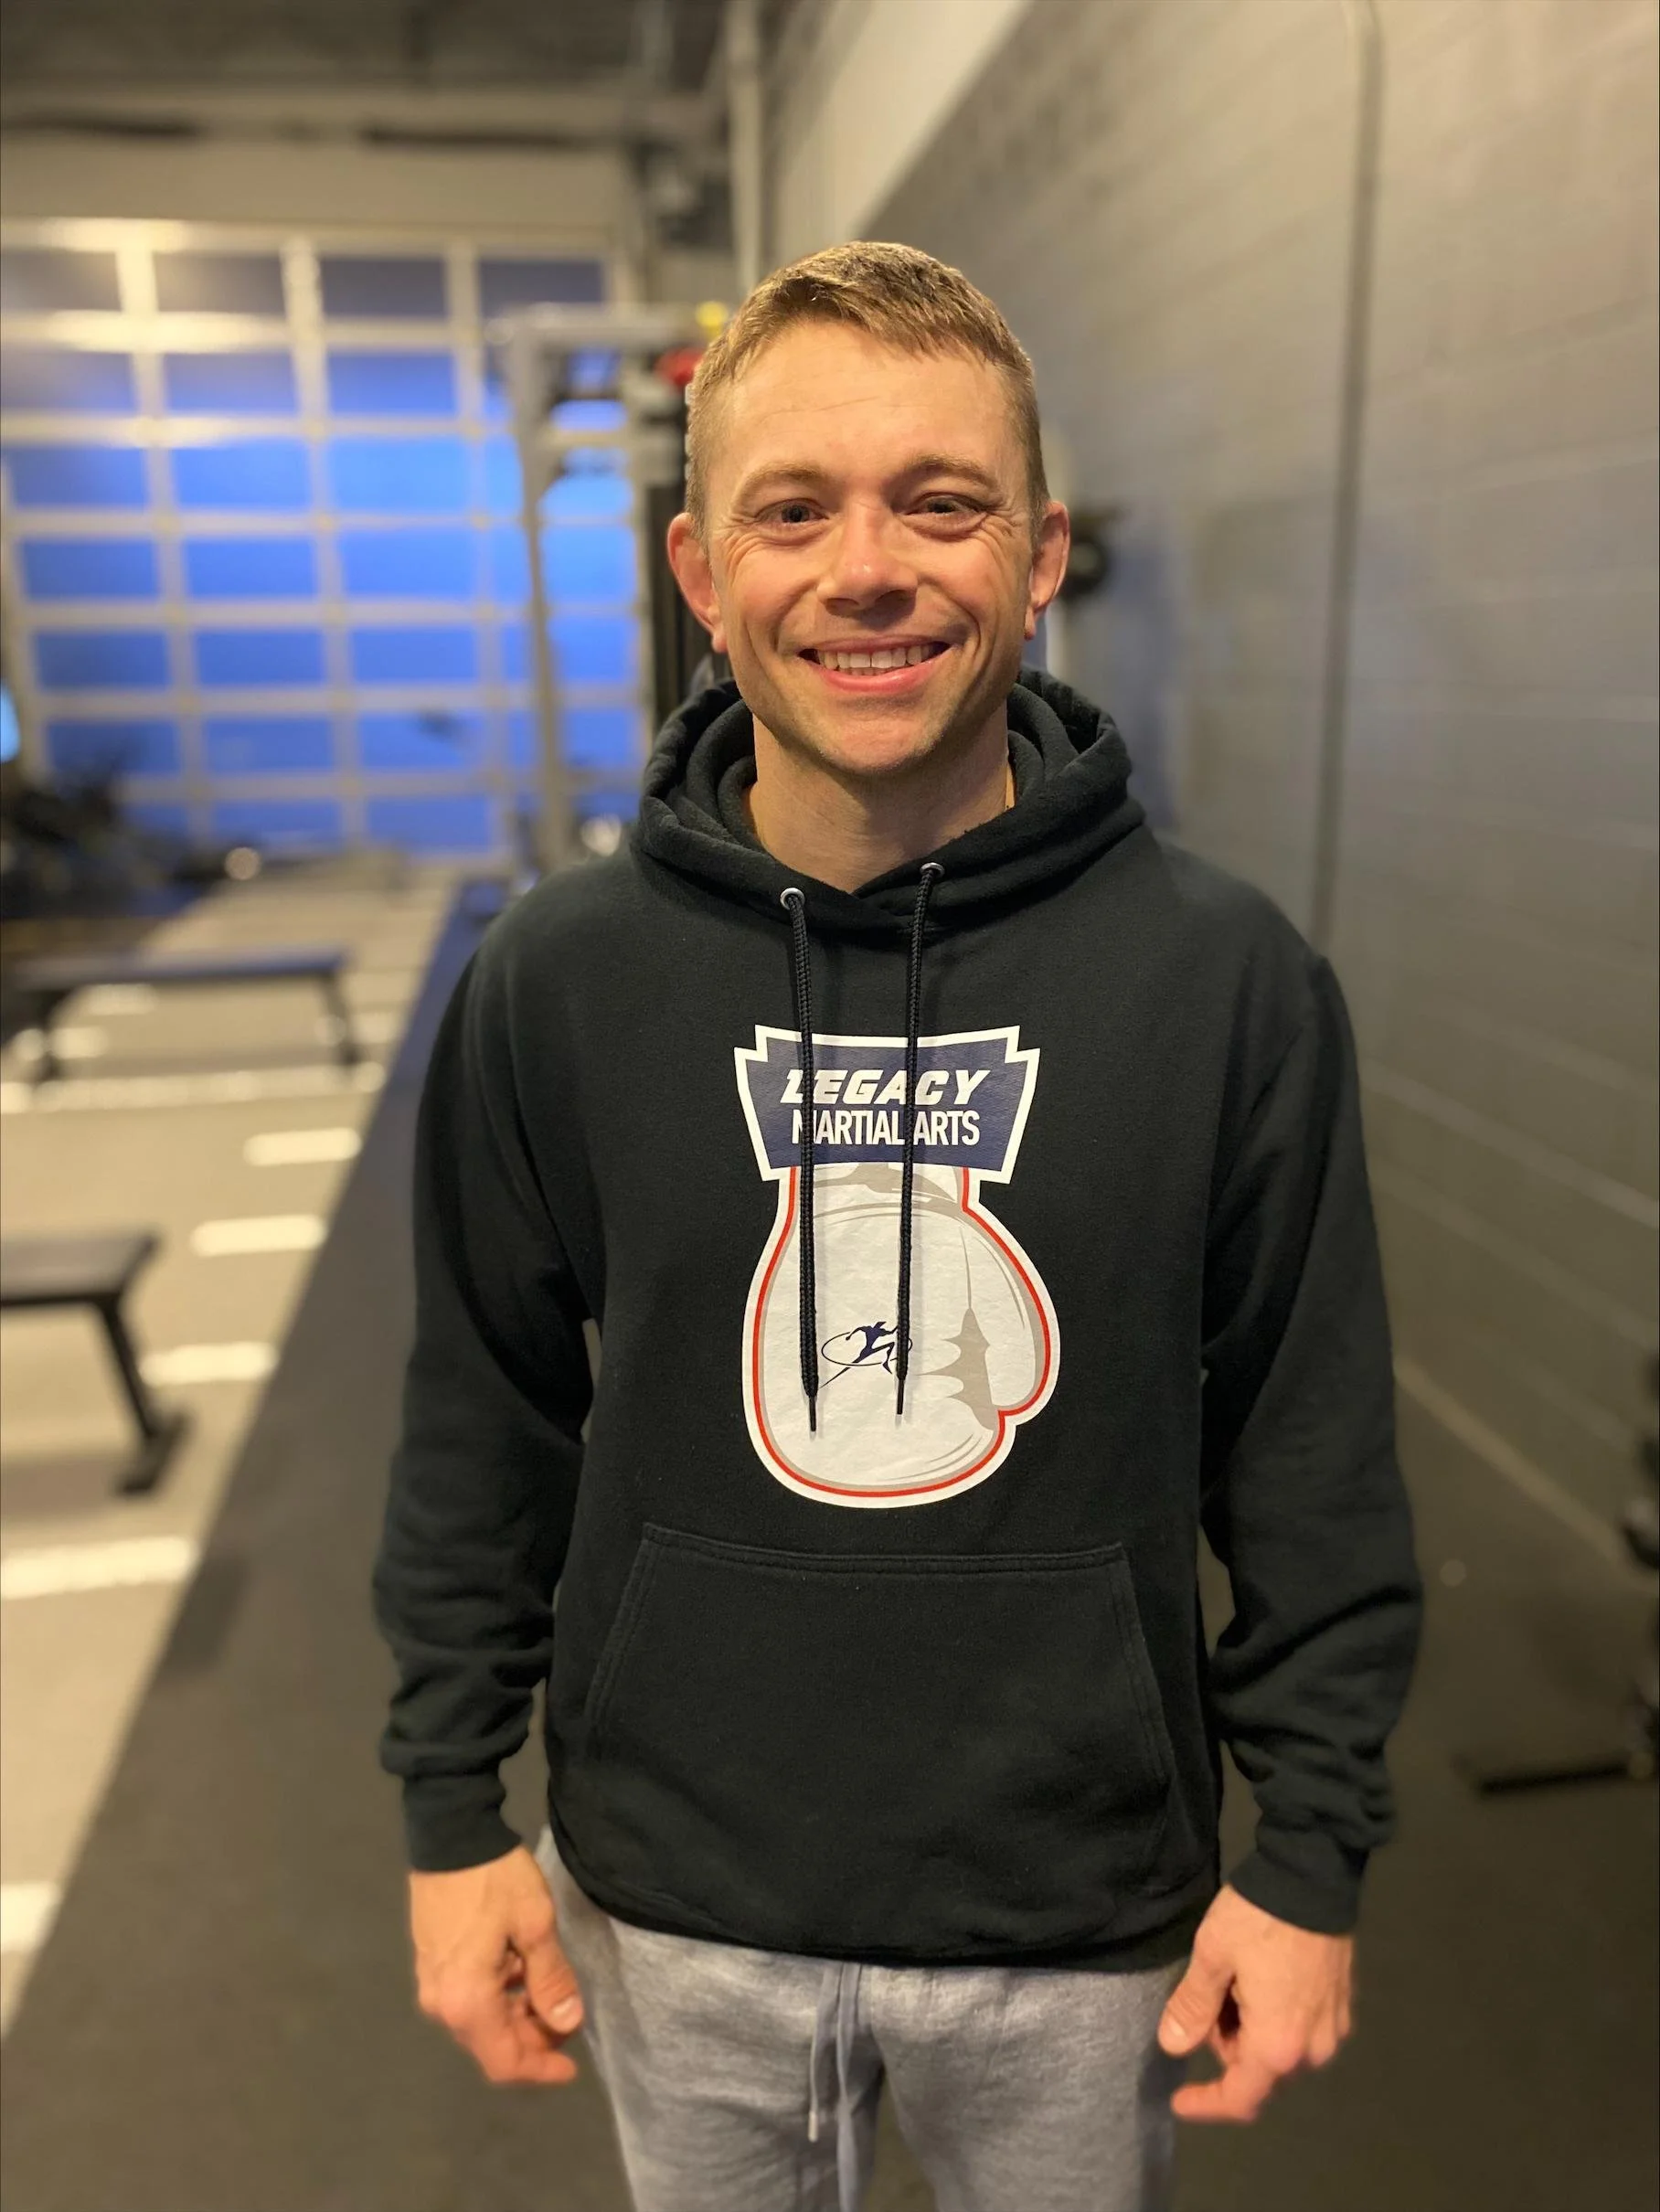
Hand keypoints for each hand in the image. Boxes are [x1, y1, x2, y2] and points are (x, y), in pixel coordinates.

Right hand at [409, 1844, 584, 2085]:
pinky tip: (522, 1970)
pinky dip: (500, 1997)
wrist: (450, 1835)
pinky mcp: (431, 1965)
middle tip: (568, 2013)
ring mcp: (431, 1985)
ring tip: (550, 1988)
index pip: (505, 2061)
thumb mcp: (535, 1925)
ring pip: (481, 2022)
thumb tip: (567, 2024)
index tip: (572, 2066)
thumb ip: (551, 1979)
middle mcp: (442, 2005)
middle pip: (492, 2045)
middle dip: (533, 2039)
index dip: (541, 2069)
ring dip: (518, 2016)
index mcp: (467, 2002)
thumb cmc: (495, 1880)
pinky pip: (469, 1999)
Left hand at [1156, 1883, 1352, 2121]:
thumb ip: (1192, 2007)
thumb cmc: (1258, 1918)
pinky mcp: (1342, 2006)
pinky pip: (1301, 2032)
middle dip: (1226, 2046)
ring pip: (1280, 2051)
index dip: (1206, 2103)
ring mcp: (1333, 2029)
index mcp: (1277, 2046)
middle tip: (1208, 1995)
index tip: (1178, 2100)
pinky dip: (1274, 2020)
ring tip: (1234, 1980)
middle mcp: (1312, 2050)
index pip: (1240, 2098)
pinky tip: (1260, 1980)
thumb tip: (1172, 2046)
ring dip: (1250, 2032)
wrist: (1313, 1876)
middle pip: (1259, 2073)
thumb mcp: (1212, 1956)